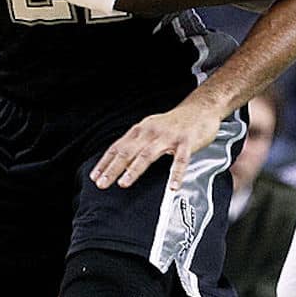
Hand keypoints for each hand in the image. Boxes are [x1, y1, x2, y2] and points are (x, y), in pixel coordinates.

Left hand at [90, 102, 222, 190]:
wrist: (200, 109)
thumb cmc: (174, 123)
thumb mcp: (151, 129)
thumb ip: (137, 143)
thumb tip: (119, 161)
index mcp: (141, 130)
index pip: (118, 147)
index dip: (105, 162)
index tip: (95, 176)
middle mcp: (152, 132)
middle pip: (128, 151)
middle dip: (113, 168)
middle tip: (102, 183)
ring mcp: (169, 137)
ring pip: (148, 154)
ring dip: (134, 169)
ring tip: (124, 183)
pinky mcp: (186, 142)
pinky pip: (180, 160)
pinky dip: (176, 174)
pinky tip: (172, 187)